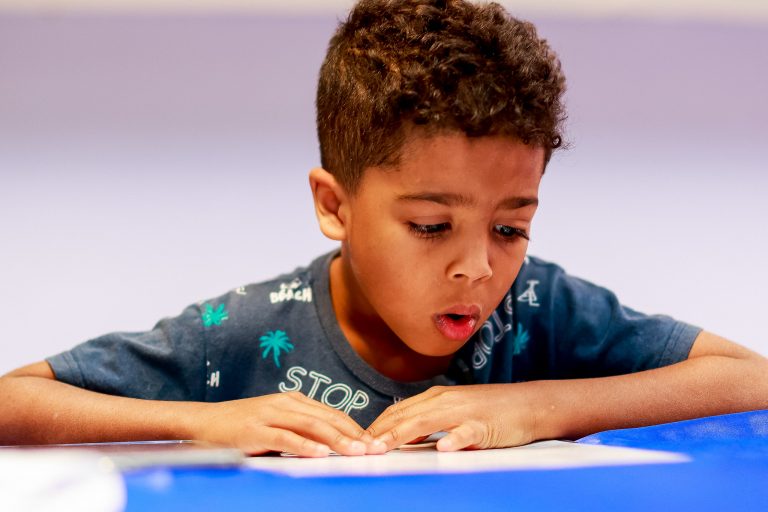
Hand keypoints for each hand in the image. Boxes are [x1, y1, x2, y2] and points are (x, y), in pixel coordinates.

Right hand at [192, 392, 371, 456]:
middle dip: (354, 434)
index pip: (332, 414)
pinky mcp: (255, 430)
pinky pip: (284, 437)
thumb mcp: (276, 423)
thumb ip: (300, 429)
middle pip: (327, 418)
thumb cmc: (242, 426)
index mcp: (294, 401)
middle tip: (375, 448)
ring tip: (356, 451)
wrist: (204, 421)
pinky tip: (320, 454)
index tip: (374, 442)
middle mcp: (286, 403)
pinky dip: (304, 445)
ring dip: (337, 440)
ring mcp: (270, 414)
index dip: (355, 428)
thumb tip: (331, 444)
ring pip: (311, 426)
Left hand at [366, 384, 536, 451]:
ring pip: (428, 421)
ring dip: (402, 434)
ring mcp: (464, 411)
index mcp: (435, 398)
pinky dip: (455, 439)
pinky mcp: (485, 425)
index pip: (398, 411)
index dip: (376, 426)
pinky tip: (443, 447)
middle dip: (381, 432)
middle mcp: (445, 400)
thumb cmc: (490, 412)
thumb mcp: (454, 414)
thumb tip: (403, 437)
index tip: (357, 441)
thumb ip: (430, 423)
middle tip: (360, 448)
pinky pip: (467, 432)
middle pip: (406, 415)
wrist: (528, 405)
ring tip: (384, 447)